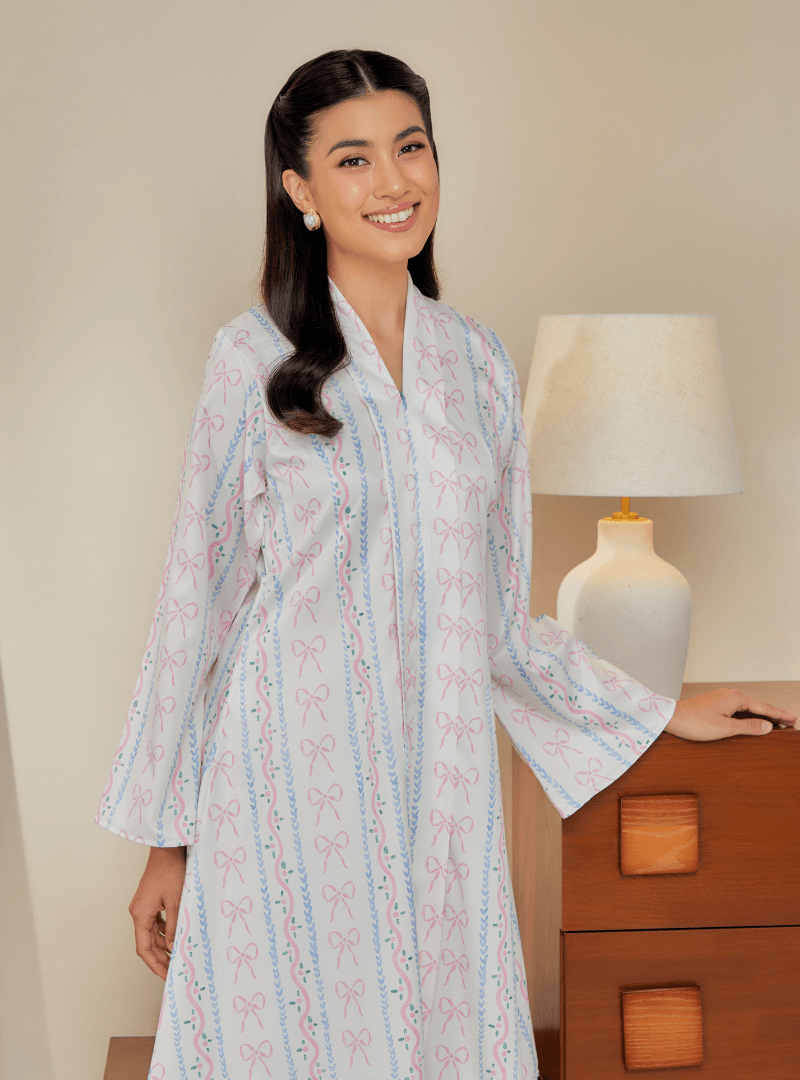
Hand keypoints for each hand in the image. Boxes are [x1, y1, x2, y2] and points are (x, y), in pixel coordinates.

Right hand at [129, 846, 186, 978]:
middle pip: (146, 943)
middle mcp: (138, 912)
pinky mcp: (150, 900)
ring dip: (162, 946)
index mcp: (140, 915)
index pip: (144, 949)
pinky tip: (174, 937)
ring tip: (176, 958)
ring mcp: (143, 906)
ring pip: (151, 933)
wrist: (167, 849)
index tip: (166, 977)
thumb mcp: (176, 902)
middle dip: (159, 959)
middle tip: (173, 972)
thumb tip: (172, 948)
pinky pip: (155, 922)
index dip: (155, 965)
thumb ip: (174, 927)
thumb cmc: (170, 871)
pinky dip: (164, 932)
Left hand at [665, 688, 797, 740]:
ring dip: (762, 715)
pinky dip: (750, 715)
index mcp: (735, 698)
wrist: (671, 717)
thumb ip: (748, 727)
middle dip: (774, 714)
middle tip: (791, 722)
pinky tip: (753, 721)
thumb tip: (768, 727)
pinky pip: (739, 709)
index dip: (780, 714)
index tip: (794, 718)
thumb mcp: (725, 728)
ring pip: (748, 707)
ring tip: (777, 723)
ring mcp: (723, 698)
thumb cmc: (695, 723)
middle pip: (758, 706)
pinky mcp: (716, 704)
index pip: (764, 707)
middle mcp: (731, 695)